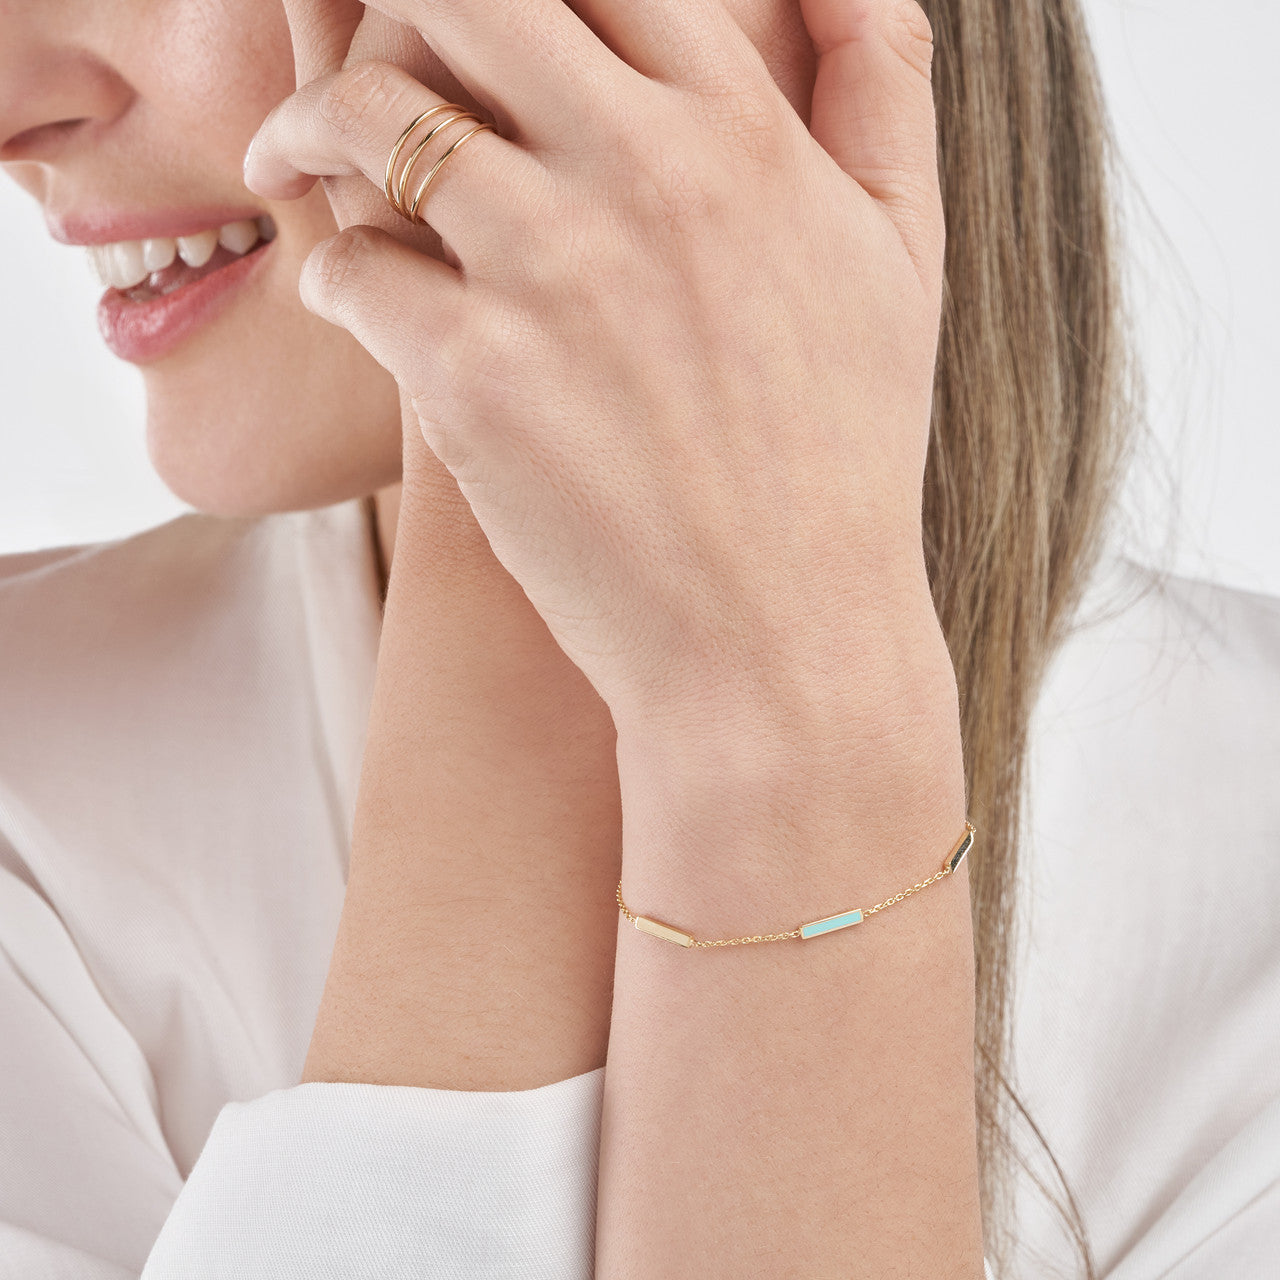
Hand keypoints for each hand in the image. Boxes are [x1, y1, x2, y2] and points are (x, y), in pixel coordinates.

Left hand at [247, 0, 950, 748]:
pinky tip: (354, 301)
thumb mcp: (901, 256)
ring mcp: (551, 275)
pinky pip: (349, 268)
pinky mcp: (474, 380)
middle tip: (365, 66)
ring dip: (310, 128)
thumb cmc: (843, 456)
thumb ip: (881, 85)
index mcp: (739, 135)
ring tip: (296, 164)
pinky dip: (330, 272)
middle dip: (390, 16)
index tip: (477, 32)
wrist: (779, 635)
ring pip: (367, 115)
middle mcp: (640, 177)